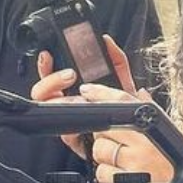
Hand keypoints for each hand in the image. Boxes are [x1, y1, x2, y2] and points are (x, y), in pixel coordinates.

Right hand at [30, 35, 140, 159]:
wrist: (138, 141)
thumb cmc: (128, 113)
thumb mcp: (124, 84)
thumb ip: (117, 61)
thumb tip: (107, 41)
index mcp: (77, 90)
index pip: (52, 76)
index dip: (45, 66)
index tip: (47, 56)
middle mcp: (69, 104)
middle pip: (43, 92)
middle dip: (51, 81)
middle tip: (70, 75)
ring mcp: (69, 121)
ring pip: (48, 108)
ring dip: (58, 97)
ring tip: (77, 96)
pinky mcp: (74, 140)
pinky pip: (63, 131)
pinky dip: (70, 125)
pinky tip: (80, 118)